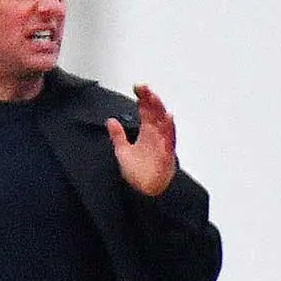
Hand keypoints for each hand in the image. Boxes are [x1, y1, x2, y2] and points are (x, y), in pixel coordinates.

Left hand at [107, 83, 177, 197]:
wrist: (146, 193)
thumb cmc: (139, 174)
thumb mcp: (123, 152)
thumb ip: (117, 136)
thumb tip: (110, 121)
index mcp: (148, 133)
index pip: (146, 111)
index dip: (144, 98)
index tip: (138, 87)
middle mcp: (156, 136)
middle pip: (156, 113)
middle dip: (151, 99)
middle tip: (144, 88)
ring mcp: (162, 145)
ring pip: (163, 123)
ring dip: (159, 110)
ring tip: (154, 98)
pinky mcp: (166, 156)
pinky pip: (169, 140)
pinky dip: (169, 129)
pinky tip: (167, 118)